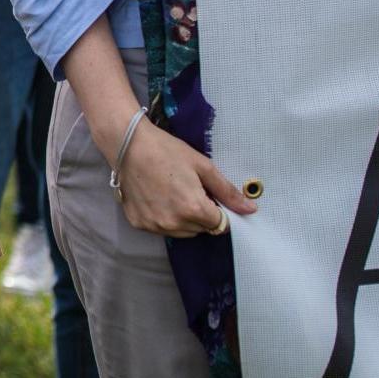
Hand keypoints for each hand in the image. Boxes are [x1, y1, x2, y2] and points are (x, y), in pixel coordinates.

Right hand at [111, 121, 256, 237]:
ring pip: (182, 232)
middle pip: (201, 229)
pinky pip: (161, 228)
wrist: (128, 145)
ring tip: (172, 193)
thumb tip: (250, 210)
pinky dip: (164, 218)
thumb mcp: (203, 166)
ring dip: (184, 219)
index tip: (209, 196)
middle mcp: (174, 223)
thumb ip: (227, 192)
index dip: (219, 211)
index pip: (220, 225)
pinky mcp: (139, 223)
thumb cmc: (167, 151)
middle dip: (201, 214)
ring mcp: (154, 225)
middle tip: (189, 189)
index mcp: (193, 209)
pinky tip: (157, 197)